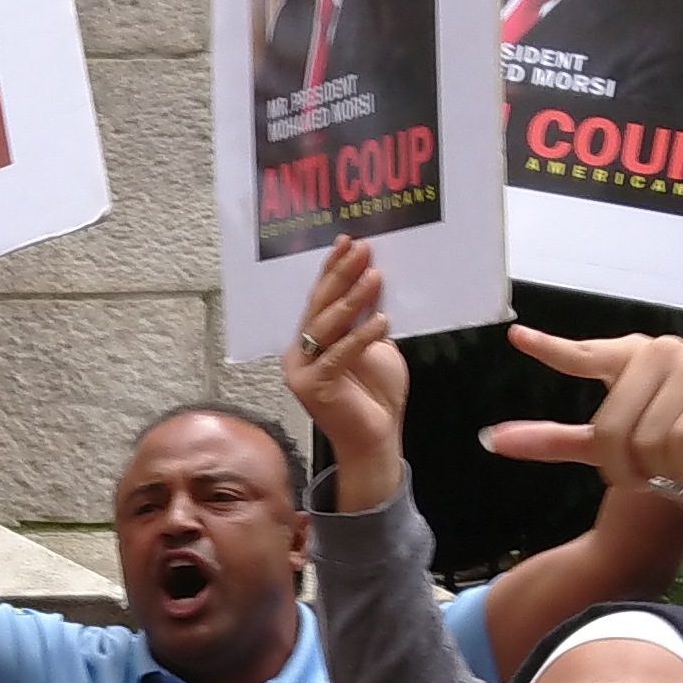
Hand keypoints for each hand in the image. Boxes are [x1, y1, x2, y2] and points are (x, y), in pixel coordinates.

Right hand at [283, 241, 409, 507]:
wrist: (375, 440)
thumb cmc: (376, 396)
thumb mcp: (376, 348)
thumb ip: (367, 321)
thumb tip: (375, 281)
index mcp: (309, 341)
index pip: (320, 298)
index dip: (332, 269)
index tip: (348, 242)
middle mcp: (299, 353)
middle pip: (319, 306)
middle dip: (341, 275)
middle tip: (362, 249)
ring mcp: (302, 371)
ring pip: (326, 326)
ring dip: (352, 299)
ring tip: (374, 276)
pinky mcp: (314, 387)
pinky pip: (339, 355)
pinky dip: (361, 337)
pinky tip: (382, 321)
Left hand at [487, 320, 682, 509]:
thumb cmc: (675, 447)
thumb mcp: (609, 446)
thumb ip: (555, 439)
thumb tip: (493, 439)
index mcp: (629, 358)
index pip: (584, 355)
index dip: (551, 349)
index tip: (517, 337)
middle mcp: (661, 352)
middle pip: (614, 427)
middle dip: (626, 467)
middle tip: (649, 474)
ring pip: (651, 439)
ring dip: (662, 471)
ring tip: (679, 465)